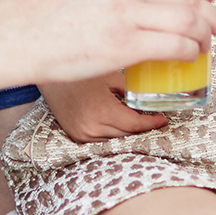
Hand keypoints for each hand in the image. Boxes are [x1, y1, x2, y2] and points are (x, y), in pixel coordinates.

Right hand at [10, 0, 215, 86]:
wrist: (11, 34)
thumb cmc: (40, 8)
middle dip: (215, 15)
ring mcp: (126, 12)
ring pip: (189, 21)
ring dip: (206, 36)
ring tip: (207, 45)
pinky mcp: (123, 45)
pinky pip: (175, 47)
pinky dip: (190, 53)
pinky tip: (189, 57)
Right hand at [39, 72, 166, 141]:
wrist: (51, 79)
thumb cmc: (82, 73)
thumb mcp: (110, 77)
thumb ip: (131, 90)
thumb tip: (153, 97)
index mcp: (101, 110)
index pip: (135, 125)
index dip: (152, 123)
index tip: (164, 118)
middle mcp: (90, 127)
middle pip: (127, 136)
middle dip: (144, 129)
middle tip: (157, 120)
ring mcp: (81, 135)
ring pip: (116, 141)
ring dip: (130, 134)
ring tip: (143, 124)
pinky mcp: (75, 137)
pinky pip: (102, 141)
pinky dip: (114, 135)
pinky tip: (123, 127)